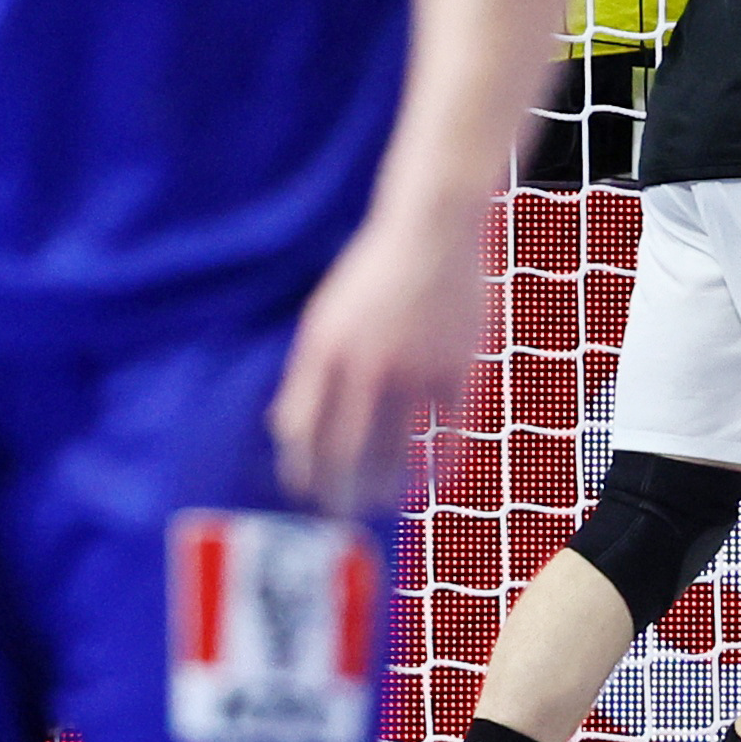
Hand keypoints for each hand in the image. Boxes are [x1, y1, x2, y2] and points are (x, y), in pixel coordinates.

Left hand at [269, 204, 487, 515]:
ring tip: (380, 499)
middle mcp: (366, 366)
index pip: (303, 432)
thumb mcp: (323, 318)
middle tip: (339, 512)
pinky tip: (433, 479)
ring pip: (396, 450)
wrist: (430, 229)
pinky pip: (448, 433)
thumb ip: (304, 374)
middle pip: (345, 452)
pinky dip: (439, 464)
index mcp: (325, 352)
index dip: (302, 470)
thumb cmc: (372, 277)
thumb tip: (283, 431)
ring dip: (385, 486)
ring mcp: (415, 369)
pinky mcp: (457, 368)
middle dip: (338, 493)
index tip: (306, 492)